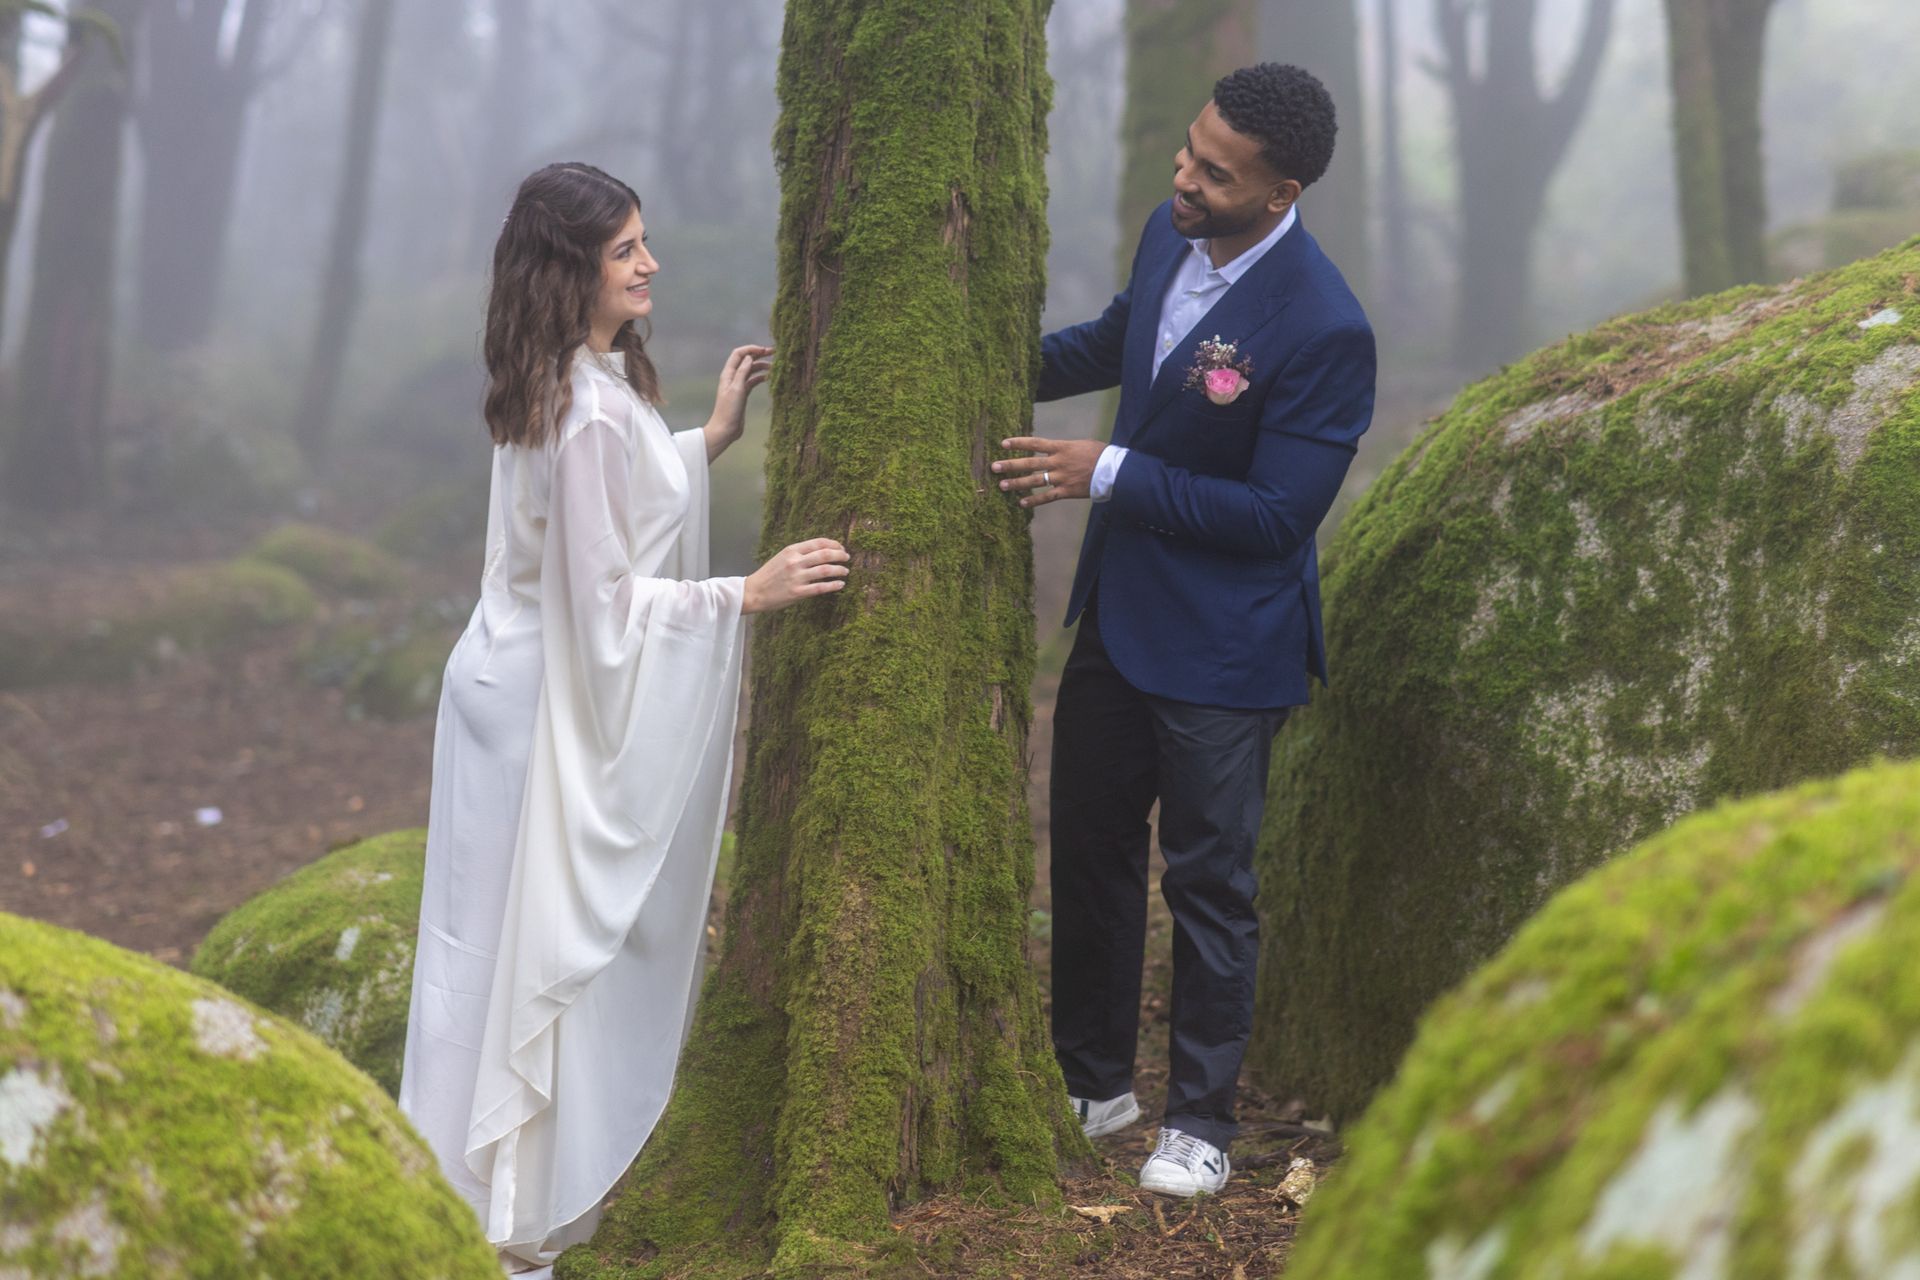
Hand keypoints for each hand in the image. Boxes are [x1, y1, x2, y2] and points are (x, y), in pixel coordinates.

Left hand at [704, 343, 773, 461]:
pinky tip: (768, 377)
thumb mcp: (737, 389)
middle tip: (773, 352)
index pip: (739, 354)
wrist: (725, 429)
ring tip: (774, 366)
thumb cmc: (729, 410)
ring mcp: (738, 385)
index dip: (751, 349)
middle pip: (746, 360)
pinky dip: (760, 377)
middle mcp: (732, 377)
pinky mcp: (743, 394)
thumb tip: (749, 357)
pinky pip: (752, 381)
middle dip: (758, 354)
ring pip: (750, 370)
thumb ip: (742, 372)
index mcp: (728, 374)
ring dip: (761, 366)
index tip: (764, 350)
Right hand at [742, 537, 848, 613]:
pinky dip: (834, 585)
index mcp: (791, 550)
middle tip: (847, 558)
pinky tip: (841, 584)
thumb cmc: (769, 575)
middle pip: (825, 554)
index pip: (818, 543)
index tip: (841, 547)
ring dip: (839, 570)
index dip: (833, 544)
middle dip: (840, 555)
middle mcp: (795, 562)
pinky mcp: (798, 592)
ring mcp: (797, 577)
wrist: (754, 591)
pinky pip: (821, 588)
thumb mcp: (782, 557)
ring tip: (845, 571)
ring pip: (825, 570)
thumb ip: (799, 554)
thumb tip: (821, 552)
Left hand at [991, 436, 1104, 507]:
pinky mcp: (1067, 491)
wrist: (1114, 470)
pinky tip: (1022, 503)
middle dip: (1010, 465)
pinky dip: (1034, 500)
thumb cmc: (1100, 454)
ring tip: (1002, 485)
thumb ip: (1064, 448)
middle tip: (994, 467)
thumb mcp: (1081, 444)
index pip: (1035, 444)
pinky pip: (1047, 497)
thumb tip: (1053, 449)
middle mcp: (1058, 462)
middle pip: (1029, 463)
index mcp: (1062, 447)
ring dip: (1017, 483)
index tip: (1003, 443)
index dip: (1019, 443)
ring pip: (1035, 480)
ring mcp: (1061, 477)